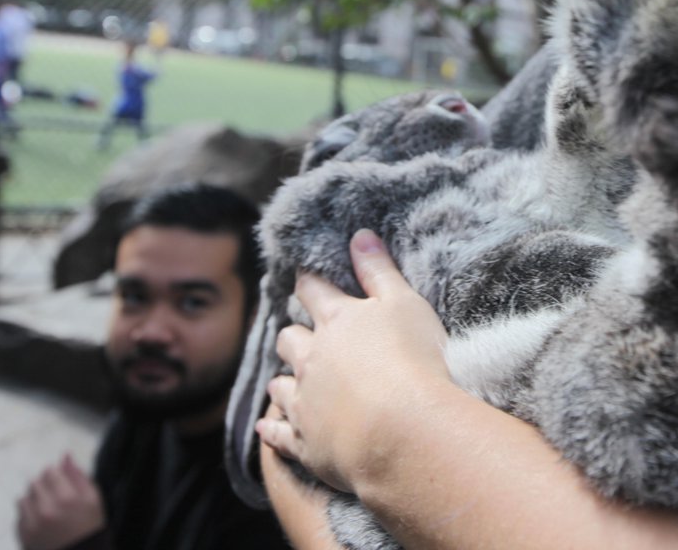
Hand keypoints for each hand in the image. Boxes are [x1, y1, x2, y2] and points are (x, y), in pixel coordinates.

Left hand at [16, 454, 104, 549]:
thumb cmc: (90, 527)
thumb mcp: (93, 500)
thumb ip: (79, 476)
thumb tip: (65, 456)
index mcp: (67, 498)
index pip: (50, 472)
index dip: (57, 476)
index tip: (63, 485)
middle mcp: (47, 510)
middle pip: (35, 483)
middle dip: (44, 486)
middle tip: (56, 498)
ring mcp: (32, 524)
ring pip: (24, 498)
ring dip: (34, 500)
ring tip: (48, 510)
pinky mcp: (23, 535)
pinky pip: (19, 515)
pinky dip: (28, 515)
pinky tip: (42, 522)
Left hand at [256, 228, 450, 492]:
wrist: (403, 432)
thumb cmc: (412, 361)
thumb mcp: (404, 304)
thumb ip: (379, 270)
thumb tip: (360, 235)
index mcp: (336, 320)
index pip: (313, 289)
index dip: (309, 280)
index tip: (307, 277)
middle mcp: (311, 358)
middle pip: (289, 338)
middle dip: (294, 334)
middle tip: (303, 334)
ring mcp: (305, 401)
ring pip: (280, 386)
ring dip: (283, 380)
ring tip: (286, 380)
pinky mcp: (305, 442)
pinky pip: (278, 434)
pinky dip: (272, 429)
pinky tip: (265, 429)